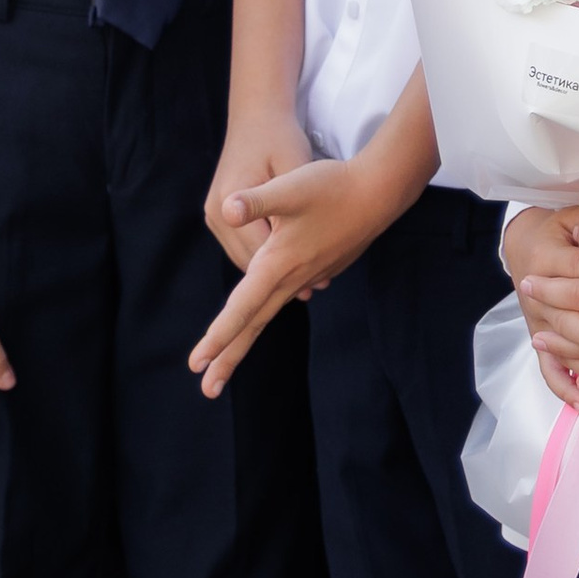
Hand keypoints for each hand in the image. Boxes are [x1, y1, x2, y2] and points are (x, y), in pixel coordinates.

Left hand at [188, 157, 410, 397]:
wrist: (382, 191)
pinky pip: (290, 295)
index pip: (242, 306)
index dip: (218, 335)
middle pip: (256, 323)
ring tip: (230, 357)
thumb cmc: (335, 187)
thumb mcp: (291, 188)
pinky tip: (270, 304)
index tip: (196, 364)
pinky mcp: (323, 267)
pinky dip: (272, 308)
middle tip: (208, 389)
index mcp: (279, 264)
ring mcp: (311, 276)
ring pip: (272, 311)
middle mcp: (294, 277)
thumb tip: (226, 207)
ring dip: (248, 336)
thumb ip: (257, 200)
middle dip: (230, 356)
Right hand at [203, 111, 314, 270]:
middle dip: (280, 274)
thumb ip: (293, 202)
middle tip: (315, 289)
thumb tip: (305, 239)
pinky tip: (290, 260)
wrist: (256, 116)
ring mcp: (216, 214)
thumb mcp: (293, 167)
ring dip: (271, 267)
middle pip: (248, 258)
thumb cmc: (279, 139)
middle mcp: (217, 212)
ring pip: (245, 254)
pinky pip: (244, 242)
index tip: (316, 281)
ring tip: (307, 282)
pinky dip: (266, 252)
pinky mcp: (221, 212)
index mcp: (232, 201)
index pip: (259, 250)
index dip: (289, 268)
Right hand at [504, 203, 578, 412]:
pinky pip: (551, 371)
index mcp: (549, 253)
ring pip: (563, 348)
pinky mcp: (542, 339)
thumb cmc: (563, 228)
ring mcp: (539, 321)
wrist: (526, 244)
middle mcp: (538, 292)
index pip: (576, 263)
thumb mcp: (577, 213)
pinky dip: (567, 388)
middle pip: (567, 314)